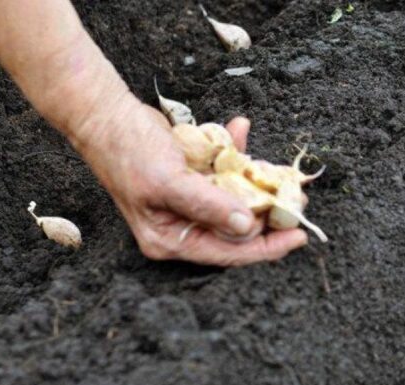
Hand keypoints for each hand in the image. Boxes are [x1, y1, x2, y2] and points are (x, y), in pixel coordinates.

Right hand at [72, 95, 307, 266]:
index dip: (267, 247)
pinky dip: (237, 153)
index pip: (229, 253)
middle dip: (270, 213)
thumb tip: (248, 227)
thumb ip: (209, 206)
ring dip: (260, 182)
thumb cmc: (128, 151)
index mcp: (172, 239)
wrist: (105, 112)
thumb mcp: (170, 182)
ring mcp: (191, 201)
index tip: (299, 235)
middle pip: (238, 229)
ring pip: (237, 200)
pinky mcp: (195, 177)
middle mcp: (183, 225)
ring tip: (284, 172)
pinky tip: (240, 128)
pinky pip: (226, 172)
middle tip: (298, 198)